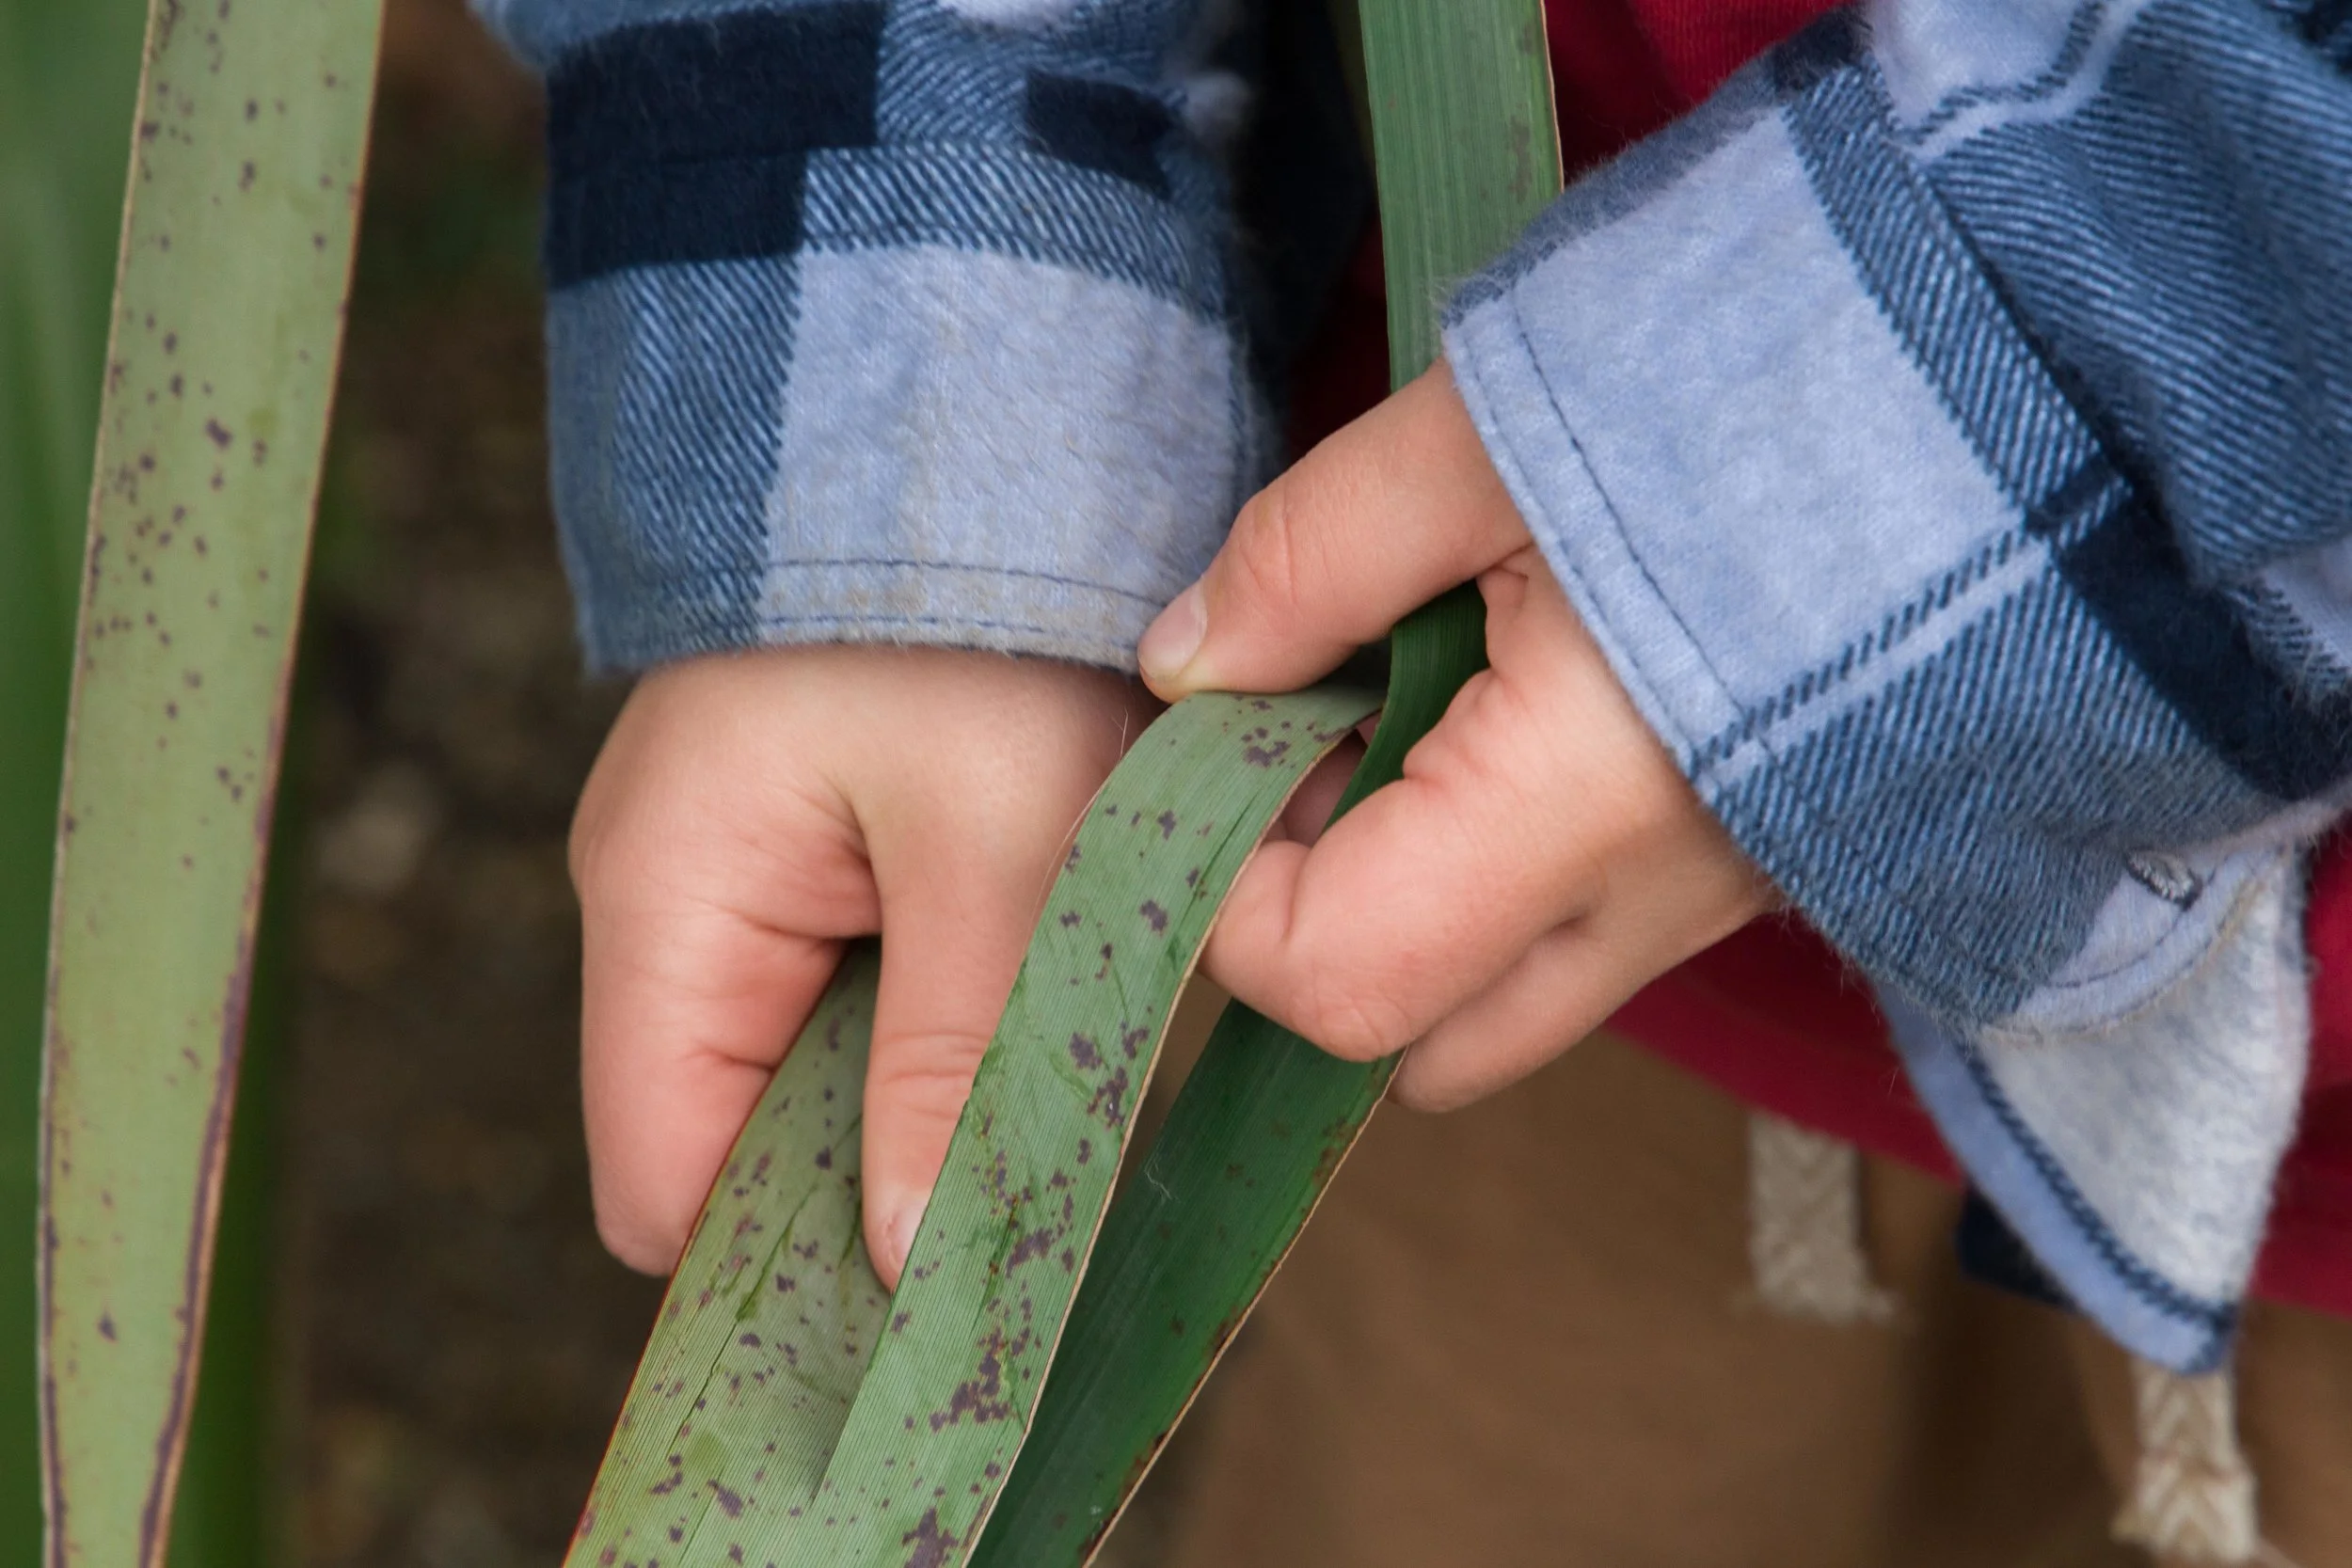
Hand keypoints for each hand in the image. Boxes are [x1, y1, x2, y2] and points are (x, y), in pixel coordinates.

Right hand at [569, 647, 1154, 1283]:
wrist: (991, 419)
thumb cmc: (991, 616)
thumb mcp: (998, 850)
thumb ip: (952, 1063)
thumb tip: (902, 1265)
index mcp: (664, 904)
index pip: (660, 1185)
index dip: (781, 1264)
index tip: (926, 1288)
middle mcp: (661, 902)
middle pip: (731, 1140)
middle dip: (865, 1175)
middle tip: (1021, 1169)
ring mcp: (723, 871)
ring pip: (800, 1071)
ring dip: (912, 1089)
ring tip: (1036, 1050)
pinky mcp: (795, 842)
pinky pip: (841, 988)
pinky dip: (927, 1014)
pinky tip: (1014, 979)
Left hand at [1138, 364, 1773, 1110]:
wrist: (2024, 376)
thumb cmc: (1770, 370)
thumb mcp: (1490, 429)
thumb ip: (1311, 557)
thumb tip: (1183, 666)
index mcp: (1589, 802)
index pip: (1333, 975)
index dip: (1223, 890)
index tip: (1206, 748)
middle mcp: (1664, 897)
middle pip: (1415, 1039)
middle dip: (1312, 926)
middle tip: (1306, 743)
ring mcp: (1727, 894)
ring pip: (1502, 996)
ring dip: (1405, 901)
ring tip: (1409, 707)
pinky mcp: (1762, 853)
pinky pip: (1586, 931)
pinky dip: (1499, 870)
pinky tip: (1503, 706)